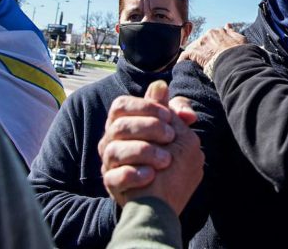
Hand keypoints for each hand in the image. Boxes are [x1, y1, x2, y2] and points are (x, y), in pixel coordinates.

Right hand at [100, 81, 202, 212]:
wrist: (165, 200)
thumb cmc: (170, 161)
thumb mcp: (178, 134)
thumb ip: (173, 110)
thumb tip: (162, 86)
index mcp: (124, 124)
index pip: (121, 105)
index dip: (144, 106)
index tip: (168, 116)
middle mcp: (111, 141)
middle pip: (119, 125)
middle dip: (148, 128)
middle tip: (171, 137)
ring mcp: (109, 163)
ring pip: (114, 150)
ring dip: (145, 152)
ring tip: (167, 161)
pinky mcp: (112, 184)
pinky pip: (115, 177)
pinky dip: (134, 175)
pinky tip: (151, 176)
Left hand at [178, 24, 246, 67]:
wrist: (236, 62)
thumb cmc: (240, 53)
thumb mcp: (240, 39)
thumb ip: (232, 32)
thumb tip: (228, 25)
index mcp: (218, 31)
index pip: (211, 36)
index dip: (211, 44)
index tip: (212, 51)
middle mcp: (208, 34)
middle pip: (201, 42)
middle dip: (202, 49)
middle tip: (205, 59)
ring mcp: (201, 43)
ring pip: (193, 47)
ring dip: (193, 54)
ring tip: (194, 63)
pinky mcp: (194, 52)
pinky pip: (185, 55)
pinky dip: (183, 60)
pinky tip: (183, 65)